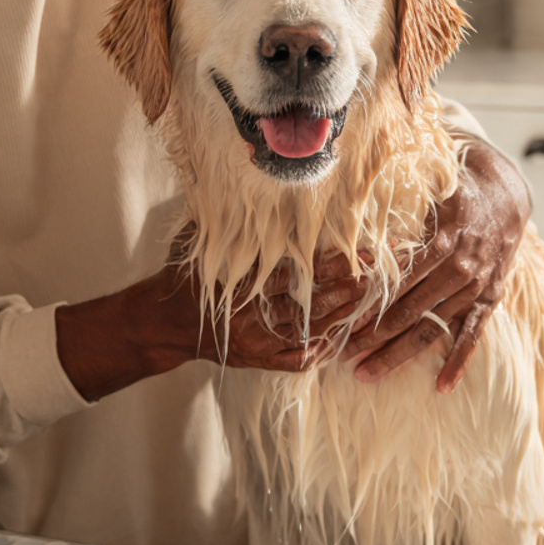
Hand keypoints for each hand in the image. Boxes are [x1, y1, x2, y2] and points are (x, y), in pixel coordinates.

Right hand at [54, 230, 368, 400]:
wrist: (165, 324)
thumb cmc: (184, 278)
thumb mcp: (199, 243)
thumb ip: (224, 220)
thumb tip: (243, 183)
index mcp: (244, 287)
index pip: (296, 274)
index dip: (328, 263)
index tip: (355, 249)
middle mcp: (256, 320)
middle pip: (312, 303)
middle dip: (348, 287)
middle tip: (377, 270)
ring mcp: (262, 345)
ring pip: (313, 332)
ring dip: (344, 315)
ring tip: (371, 298)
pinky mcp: (264, 361)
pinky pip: (301, 359)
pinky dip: (324, 349)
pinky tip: (345, 338)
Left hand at [342, 138, 529, 392]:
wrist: (504, 192)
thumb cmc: (451, 188)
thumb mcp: (423, 189)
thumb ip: (393, 212)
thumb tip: (354, 231)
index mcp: (441, 241)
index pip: (395, 282)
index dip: (366, 304)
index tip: (338, 323)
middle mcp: (460, 269)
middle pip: (408, 312)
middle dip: (371, 336)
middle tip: (340, 355)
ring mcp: (476, 287)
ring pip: (433, 329)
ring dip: (399, 354)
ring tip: (367, 373)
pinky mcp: (490, 298)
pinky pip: (474, 335)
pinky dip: (459, 361)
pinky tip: (442, 385)